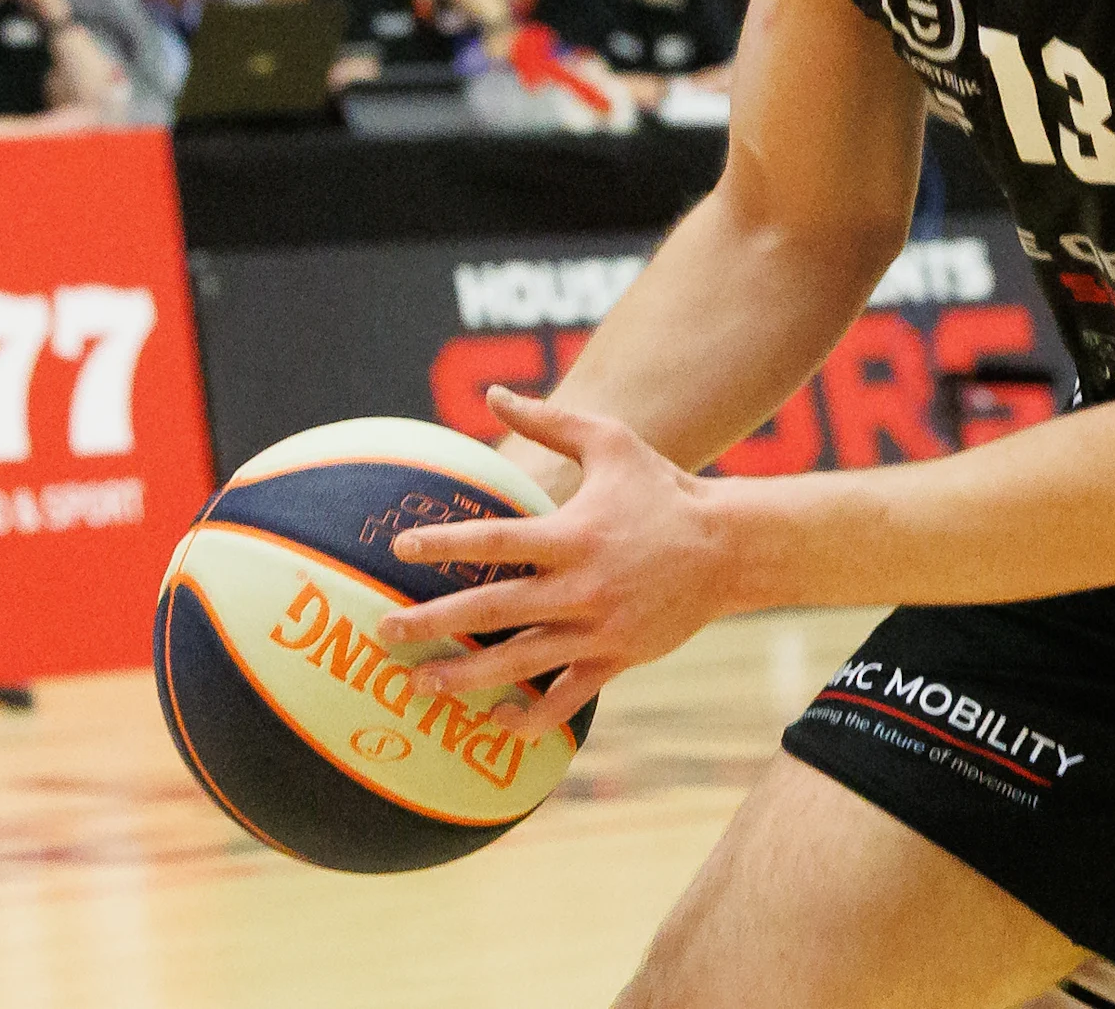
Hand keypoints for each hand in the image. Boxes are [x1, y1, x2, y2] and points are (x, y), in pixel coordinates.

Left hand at [375, 386, 726, 729]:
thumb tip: (492, 394)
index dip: (447, 544)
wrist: (730, 547)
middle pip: (493, 609)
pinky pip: (566, 698)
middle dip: (432, 622)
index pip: (497, 541)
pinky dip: (529, 717)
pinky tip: (494, 719)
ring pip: (520, 661)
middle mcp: (583, 585)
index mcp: (575, 534)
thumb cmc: (662, 488)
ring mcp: (599, 628)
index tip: (401, 547)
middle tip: (384, 631)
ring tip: (418, 683)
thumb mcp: (612, 443)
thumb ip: (550, 422)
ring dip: (464, 676)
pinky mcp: (616, 659)